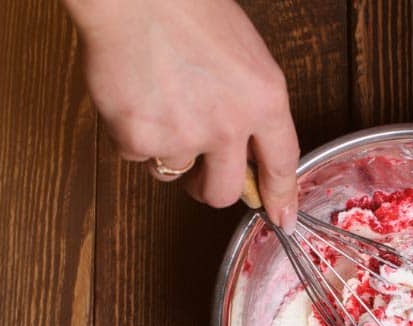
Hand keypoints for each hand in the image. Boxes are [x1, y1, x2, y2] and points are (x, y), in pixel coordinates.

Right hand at [67, 0, 298, 229]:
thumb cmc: (188, 10)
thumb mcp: (246, 55)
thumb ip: (251, 104)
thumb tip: (245, 146)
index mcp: (264, 100)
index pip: (281, 165)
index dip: (281, 198)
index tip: (281, 218)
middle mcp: (229, 126)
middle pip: (223, 192)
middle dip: (211, 189)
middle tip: (200, 174)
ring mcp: (183, 136)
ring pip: (175, 173)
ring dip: (166, 150)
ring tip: (158, 101)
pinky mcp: (139, 139)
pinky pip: (136, 156)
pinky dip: (131, 134)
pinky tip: (133, 94)